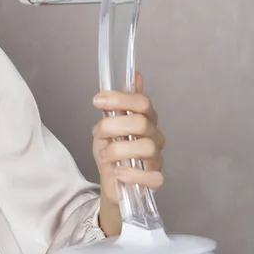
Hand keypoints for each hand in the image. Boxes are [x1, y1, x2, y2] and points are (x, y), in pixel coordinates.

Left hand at [92, 72, 164, 208]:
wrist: (111, 179)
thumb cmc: (112, 149)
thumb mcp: (109, 123)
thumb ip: (119, 103)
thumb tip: (135, 74)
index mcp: (144, 119)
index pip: (142, 102)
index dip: (120, 99)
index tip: (97, 100)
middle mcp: (154, 136)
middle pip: (141, 123)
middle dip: (112, 125)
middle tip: (97, 132)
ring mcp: (156, 158)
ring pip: (147, 147)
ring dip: (118, 150)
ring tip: (105, 155)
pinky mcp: (155, 179)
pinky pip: (154, 177)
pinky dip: (133, 174)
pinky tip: (119, 172)